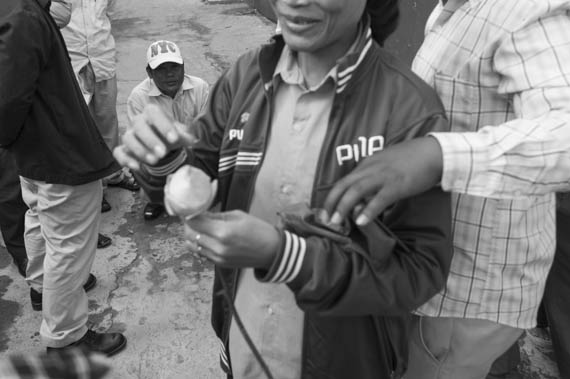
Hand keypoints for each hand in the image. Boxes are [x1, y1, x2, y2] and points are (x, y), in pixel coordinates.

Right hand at [113, 104, 197, 170]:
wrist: (162, 146)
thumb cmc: (171, 137)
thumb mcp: (181, 135)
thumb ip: (187, 135)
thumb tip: (194, 139)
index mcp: (152, 114)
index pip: (153, 112)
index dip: (163, 124)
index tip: (174, 139)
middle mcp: (138, 122)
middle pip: (138, 125)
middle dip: (150, 139)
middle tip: (163, 153)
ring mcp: (129, 135)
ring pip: (128, 138)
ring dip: (140, 150)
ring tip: (154, 161)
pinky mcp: (124, 150)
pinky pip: (119, 153)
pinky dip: (126, 160)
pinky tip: (137, 167)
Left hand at [183, 211, 280, 268]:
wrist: (272, 251)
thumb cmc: (258, 230)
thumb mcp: (238, 216)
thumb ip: (216, 215)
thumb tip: (200, 212)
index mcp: (223, 232)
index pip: (194, 222)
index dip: (189, 213)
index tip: (189, 208)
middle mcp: (218, 247)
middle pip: (189, 234)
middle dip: (188, 223)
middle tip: (192, 216)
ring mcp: (217, 258)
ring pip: (191, 245)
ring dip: (191, 235)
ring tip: (198, 226)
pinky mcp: (219, 264)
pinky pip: (200, 253)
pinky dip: (199, 244)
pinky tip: (206, 237)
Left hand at [323, 137, 443, 225]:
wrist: (433, 152)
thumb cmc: (411, 161)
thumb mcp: (386, 167)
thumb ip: (373, 181)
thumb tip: (362, 201)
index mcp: (367, 165)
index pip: (343, 181)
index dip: (332, 197)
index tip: (325, 212)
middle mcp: (371, 168)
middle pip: (344, 185)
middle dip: (331, 203)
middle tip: (324, 220)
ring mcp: (383, 176)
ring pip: (356, 190)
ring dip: (343, 207)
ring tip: (336, 223)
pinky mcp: (397, 185)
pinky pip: (379, 198)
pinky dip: (368, 210)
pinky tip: (361, 221)